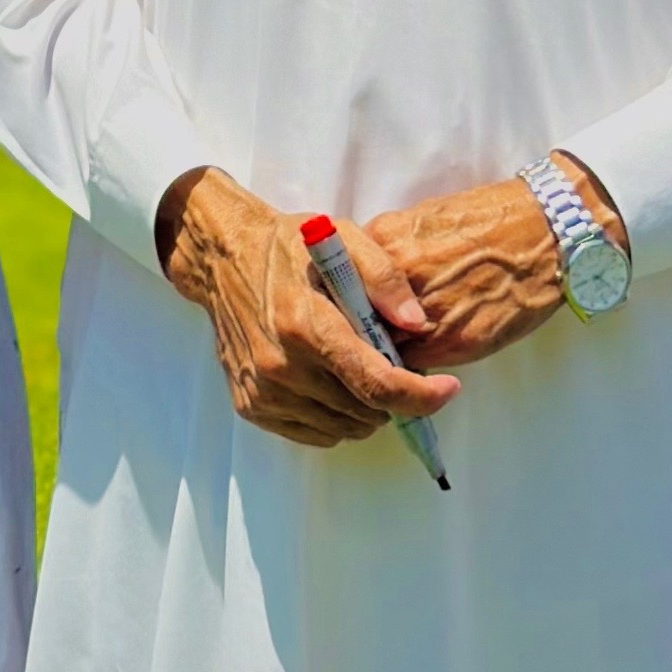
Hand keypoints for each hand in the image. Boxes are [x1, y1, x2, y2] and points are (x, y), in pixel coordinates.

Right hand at [156, 166, 459, 451]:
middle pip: (365, 411)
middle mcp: (281, 365)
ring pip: (343, 428)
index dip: (421, 396)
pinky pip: (314, 434)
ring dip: (366, 408)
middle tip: (393, 361)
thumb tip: (418, 324)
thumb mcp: (343, 238)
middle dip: (394, 394)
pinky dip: (336, 417)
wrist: (222, 258)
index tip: (449, 389)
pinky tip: (333, 381)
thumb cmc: (287, 246)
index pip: (376, 383)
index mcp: (306, 323)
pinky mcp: (251, 406)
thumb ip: (385, 278)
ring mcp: (263, 391)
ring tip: (360, 367)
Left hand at [365, 157, 626, 368]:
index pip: (343, 288)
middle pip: (359, 323)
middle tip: (373, 339)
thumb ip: (388, 255)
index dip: (348, 306)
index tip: (352, 315)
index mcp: (385, 243)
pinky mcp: (455, 342)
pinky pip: (420, 366)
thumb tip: (363, 286)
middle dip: (366, 333)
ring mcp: (426, 314)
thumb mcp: (423, 222)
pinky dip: (420, 366)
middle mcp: (398, 281)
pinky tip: (432, 352)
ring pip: (388, 350)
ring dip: (391, 355)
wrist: (543, 230)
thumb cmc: (487, 220)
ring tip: (404, 350)